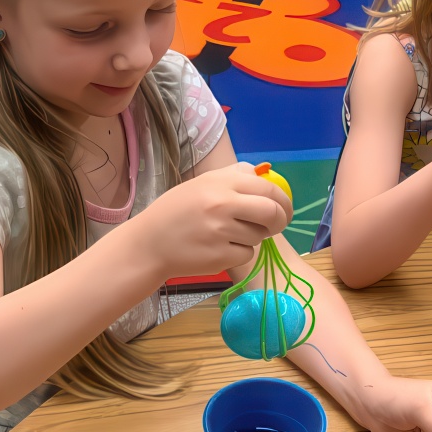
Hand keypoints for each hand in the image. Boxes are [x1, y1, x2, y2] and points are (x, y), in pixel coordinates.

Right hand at [136, 162, 292, 278]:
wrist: (149, 243)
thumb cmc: (177, 211)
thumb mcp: (202, 183)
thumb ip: (234, 176)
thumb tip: (264, 174)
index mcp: (220, 183)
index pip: (268, 189)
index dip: (283, 201)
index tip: (283, 208)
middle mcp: (222, 205)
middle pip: (272, 213)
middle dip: (280, 220)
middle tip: (275, 224)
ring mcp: (221, 233)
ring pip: (260, 236)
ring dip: (252, 236)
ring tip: (228, 234)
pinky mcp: (220, 257)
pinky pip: (246, 254)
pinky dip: (239, 253)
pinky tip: (219, 248)